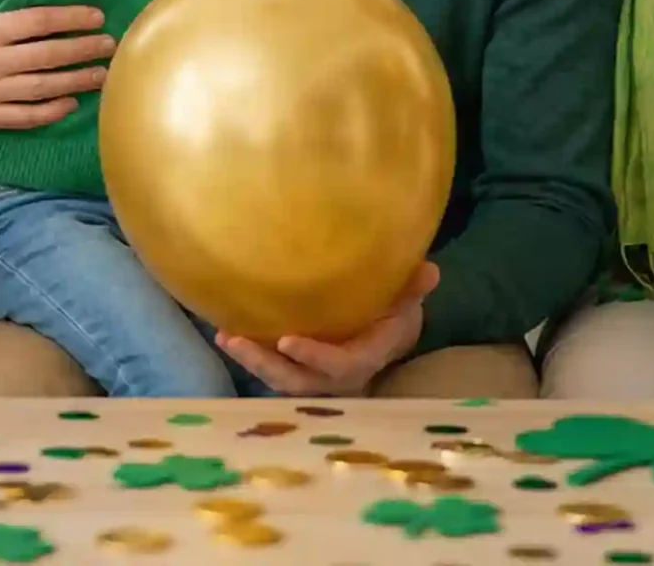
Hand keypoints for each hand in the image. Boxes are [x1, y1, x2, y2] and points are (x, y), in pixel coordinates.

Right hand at [0, 0, 114, 129]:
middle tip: (110, 45)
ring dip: (76, 81)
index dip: (70, 18)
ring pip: (41, 88)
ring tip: (103, 75)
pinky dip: (51, 112)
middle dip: (83, 50)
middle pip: (47, 55)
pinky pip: (24, 116)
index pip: (37, 22)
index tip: (96, 15)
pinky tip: (72, 103)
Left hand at [214, 262, 436, 395]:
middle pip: (299, 381)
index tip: (286, 341)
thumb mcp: (406, 300)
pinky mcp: (298, 371)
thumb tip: (430, 271)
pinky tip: (225, 333)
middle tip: (236, 341)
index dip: (315, 357)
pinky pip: (272, 370)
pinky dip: (250, 357)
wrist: (385, 334)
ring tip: (224, 337)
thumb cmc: (393, 312)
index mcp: (365, 358)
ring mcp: (315, 377)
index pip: (339, 364)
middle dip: (267, 364)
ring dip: (251, 362)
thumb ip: (414, 287)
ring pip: (281, 380)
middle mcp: (337, 375)